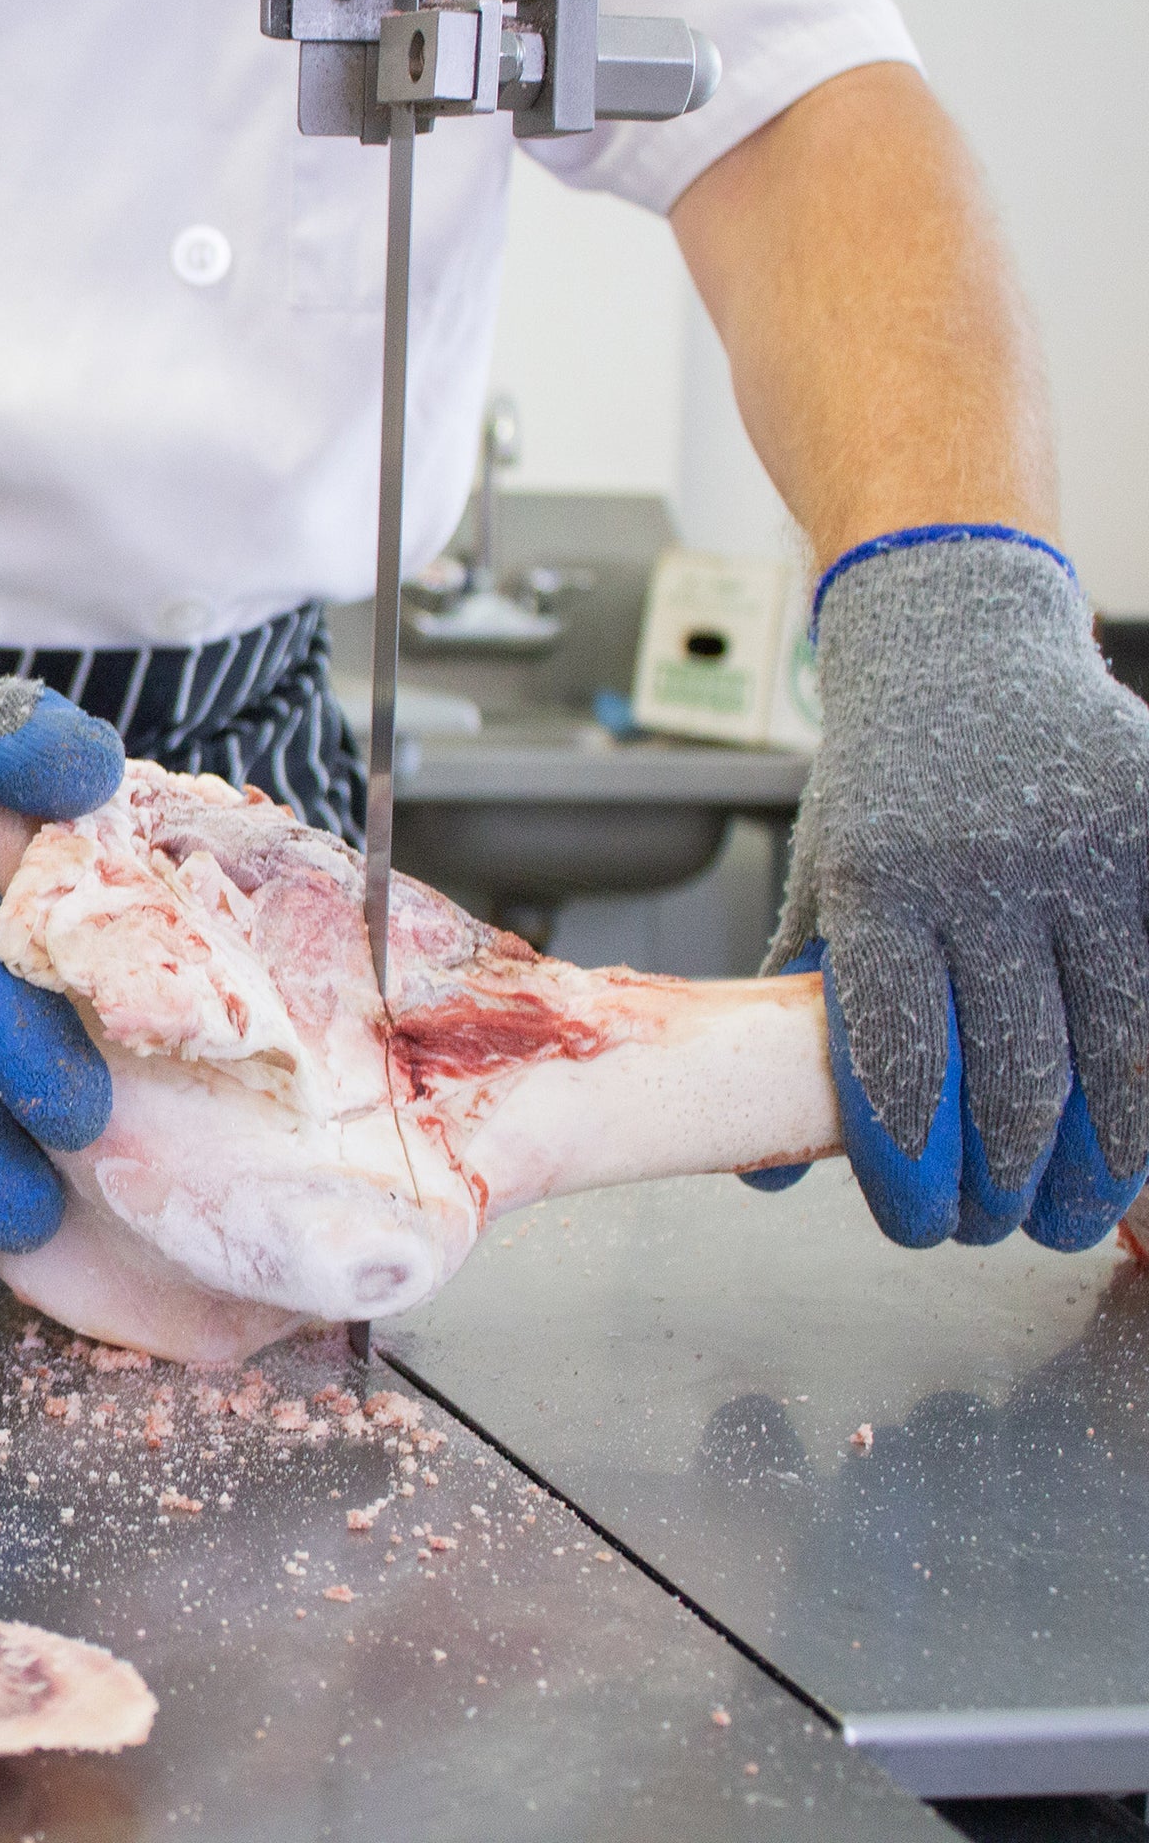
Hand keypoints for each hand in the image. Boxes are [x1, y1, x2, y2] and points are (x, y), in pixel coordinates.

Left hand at [749, 529, 1148, 1250]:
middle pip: (1014, 1080)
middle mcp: (986, 869)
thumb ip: (803, 1022)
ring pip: (1116, 1055)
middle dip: (1005, 1185)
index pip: (898, 1066)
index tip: (919, 1225)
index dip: (914, 1170)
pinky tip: (1132, 1132)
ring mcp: (1091, 853)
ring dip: (1096, 1159)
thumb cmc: (882, 791)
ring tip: (1069, 1207)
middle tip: (997, 1231)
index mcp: (879, 885)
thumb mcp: (822, 889)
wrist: (960, 647)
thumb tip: (767, 1172)